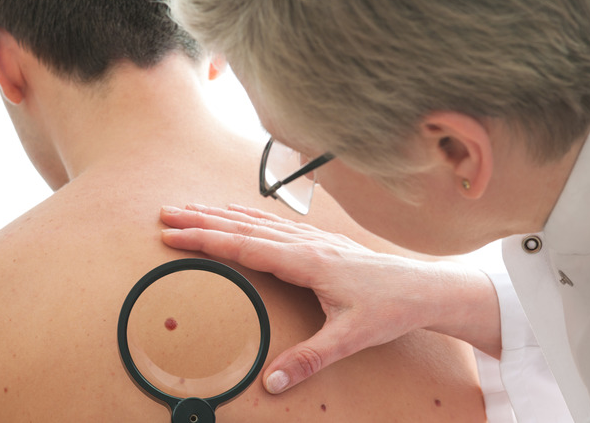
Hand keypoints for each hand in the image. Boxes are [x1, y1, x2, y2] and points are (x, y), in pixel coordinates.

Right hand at [160, 204, 500, 393]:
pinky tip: (238, 212)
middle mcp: (306, 244)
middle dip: (201, 220)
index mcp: (307, 262)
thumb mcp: (350, 338)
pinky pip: (275, 224)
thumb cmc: (390, 309)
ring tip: (190, 208)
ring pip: (257, 221)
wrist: (422, 288)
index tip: (174, 235)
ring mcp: (312, 240)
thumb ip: (310, 359)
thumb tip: (272, 381)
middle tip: (166, 213)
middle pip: (243, 227)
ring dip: (220, 214)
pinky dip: (248, 215)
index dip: (206, 241)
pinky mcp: (319, 242)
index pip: (245, 247)